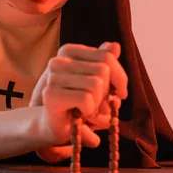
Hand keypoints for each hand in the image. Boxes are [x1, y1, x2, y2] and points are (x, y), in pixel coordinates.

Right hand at [31, 42, 127, 160]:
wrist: (52, 126)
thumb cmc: (77, 104)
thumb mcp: (95, 81)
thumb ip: (104, 63)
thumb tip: (115, 46)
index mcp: (69, 52)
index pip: (107, 56)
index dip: (120, 77)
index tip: (121, 93)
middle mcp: (59, 61)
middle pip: (104, 70)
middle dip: (108, 93)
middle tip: (100, 107)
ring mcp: (53, 77)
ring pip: (96, 84)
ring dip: (98, 104)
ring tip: (88, 111)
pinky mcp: (51, 94)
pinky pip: (86, 98)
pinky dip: (89, 110)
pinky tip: (80, 114)